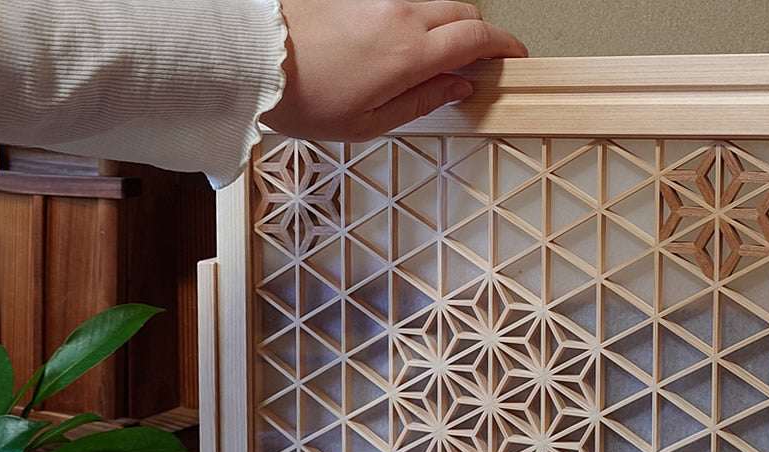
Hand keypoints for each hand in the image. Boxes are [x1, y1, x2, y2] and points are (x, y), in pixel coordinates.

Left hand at [261, 0, 527, 140]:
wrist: (254, 62)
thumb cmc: (305, 98)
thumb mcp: (371, 122)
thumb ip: (423, 101)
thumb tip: (457, 87)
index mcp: (411, 54)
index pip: (477, 39)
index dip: (504, 47)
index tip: (514, 58)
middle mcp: (401, 15)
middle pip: (464, 11)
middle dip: (480, 35)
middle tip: (480, 62)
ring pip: (437, 1)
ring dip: (450, 24)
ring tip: (440, 58)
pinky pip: (406, 0)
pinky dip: (420, 18)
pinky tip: (406, 45)